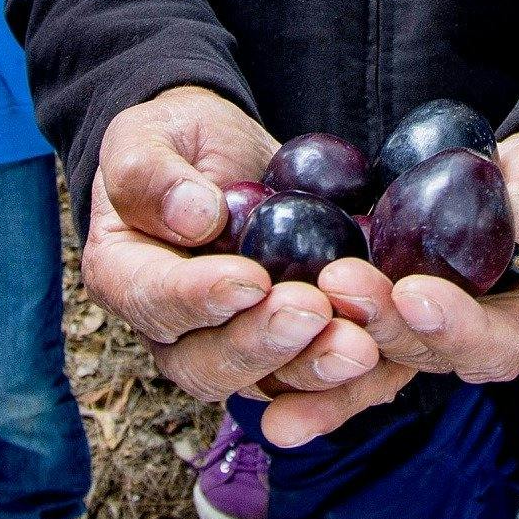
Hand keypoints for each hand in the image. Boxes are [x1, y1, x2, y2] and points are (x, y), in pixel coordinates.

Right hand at [81, 89, 381, 432]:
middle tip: (313, 310)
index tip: (250, 279)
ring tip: (361, 344)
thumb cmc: (174, 144)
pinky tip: (392, 353)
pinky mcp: (290, 350)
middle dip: (267, 344)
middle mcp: (175, 332)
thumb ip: (151, 173)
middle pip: (210, 363)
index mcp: (125, 277)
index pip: (156, 301)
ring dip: (316, 369)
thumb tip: (194, 216)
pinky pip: (322, 381)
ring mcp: (234, 348)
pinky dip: (358, 379)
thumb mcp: (146, 135)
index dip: (201, 298)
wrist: (218, 159)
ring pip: (270, 383)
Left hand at [306, 122, 518, 447]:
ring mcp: (422, 330)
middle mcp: (471, 345)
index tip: (415, 293)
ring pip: (370, 354)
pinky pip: (340, 332)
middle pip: (420, 350)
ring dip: (323, 350)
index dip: (454, 325)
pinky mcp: (385, 308)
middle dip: (376, 323)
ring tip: (281, 332)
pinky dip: (301, 343)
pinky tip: (255, 355)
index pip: (494, 341)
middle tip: (338, 286)